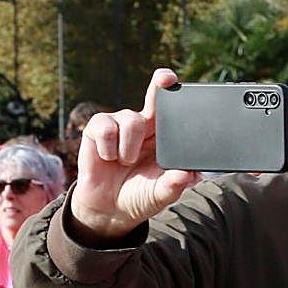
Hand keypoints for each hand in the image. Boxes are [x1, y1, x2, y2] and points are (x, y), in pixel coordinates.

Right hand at [70, 68, 201, 240]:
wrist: (110, 208)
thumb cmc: (141, 195)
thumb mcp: (161, 194)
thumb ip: (175, 184)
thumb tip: (190, 175)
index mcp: (163, 137)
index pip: (173, 111)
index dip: (177, 95)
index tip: (181, 83)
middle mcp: (143, 125)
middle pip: (155, 96)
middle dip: (159, 84)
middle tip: (165, 79)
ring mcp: (120, 123)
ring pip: (132, 120)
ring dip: (130, 148)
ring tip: (127, 163)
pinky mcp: (97, 128)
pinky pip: (105, 128)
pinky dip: (109, 149)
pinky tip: (109, 158)